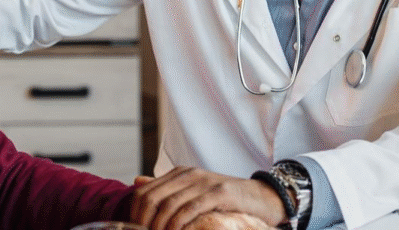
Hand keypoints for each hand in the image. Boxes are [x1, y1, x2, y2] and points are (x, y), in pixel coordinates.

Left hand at [131, 167, 285, 229]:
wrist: (263, 196)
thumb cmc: (226, 198)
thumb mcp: (193, 189)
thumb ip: (166, 187)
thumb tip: (137, 182)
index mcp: (178, 174)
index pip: (145, 193)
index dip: (136, 215)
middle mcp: (188, 174)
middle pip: (153, 199)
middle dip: (144, 223)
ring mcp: (203, 182)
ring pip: (170, 205)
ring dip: (161, 226)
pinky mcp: (219, 193)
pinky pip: (191, 208)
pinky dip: (180, 224)